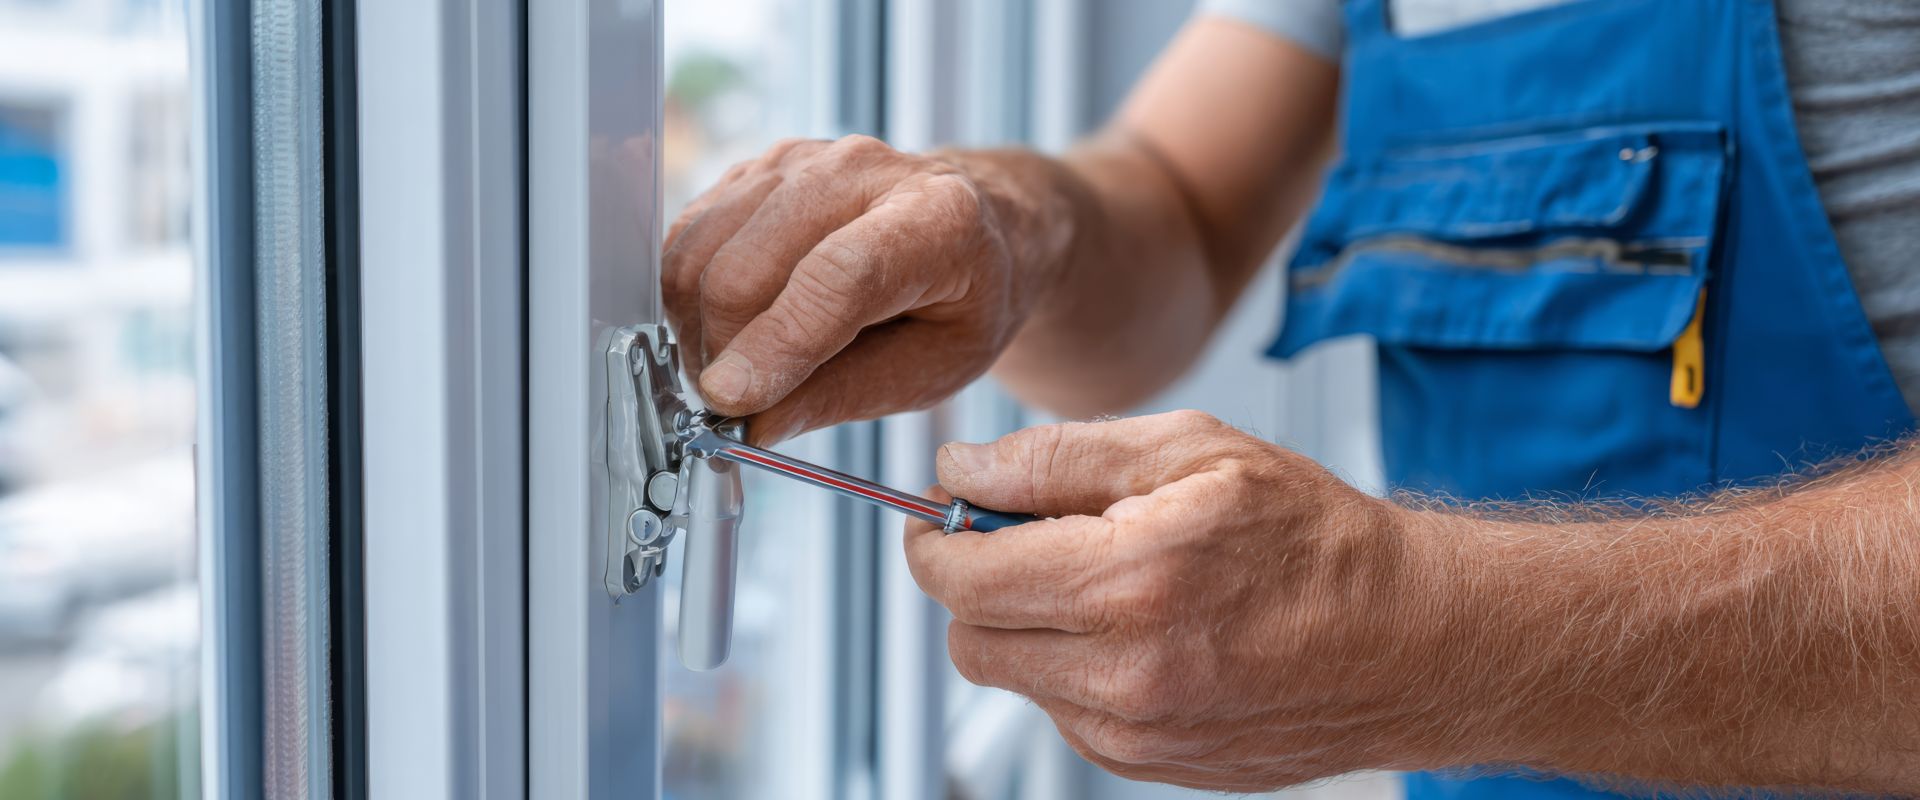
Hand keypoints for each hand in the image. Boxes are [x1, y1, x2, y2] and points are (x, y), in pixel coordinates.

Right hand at [663, 135, 1052, 443]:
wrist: (971, 229)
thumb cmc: (962, 302)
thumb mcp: (934, 369)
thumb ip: (844, 396)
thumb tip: (750, 423)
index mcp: (937, 217)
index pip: (836, 275)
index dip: (776, 342)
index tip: (732, 402)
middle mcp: (861, 170)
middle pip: (749, 265)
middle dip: (725, 352)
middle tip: (737, 408)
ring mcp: (800, 161)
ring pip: (701, 252)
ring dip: (698, 330)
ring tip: (737, 371)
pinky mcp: (755, 170)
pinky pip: (688, 238)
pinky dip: (688, 298)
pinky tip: (729, 330)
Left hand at [905, 411, 1462, 789]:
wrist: (1409, 639)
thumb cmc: (1312, 535)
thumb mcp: (1190, 449)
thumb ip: (1056, 458)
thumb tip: (959, 468)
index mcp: (1129, 580)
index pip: (964, 577)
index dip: (935, 540)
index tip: (942, 517)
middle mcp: (1125, 672)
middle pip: (971, 638)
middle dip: (979, 584)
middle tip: (1028, 539)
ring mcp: (1137, 734)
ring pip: (1015, 679)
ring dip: (1030, 628)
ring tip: (1109, 582)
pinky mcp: (1151, 767)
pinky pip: (1065, 714)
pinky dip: (1074, 669)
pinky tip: (1141, 631)